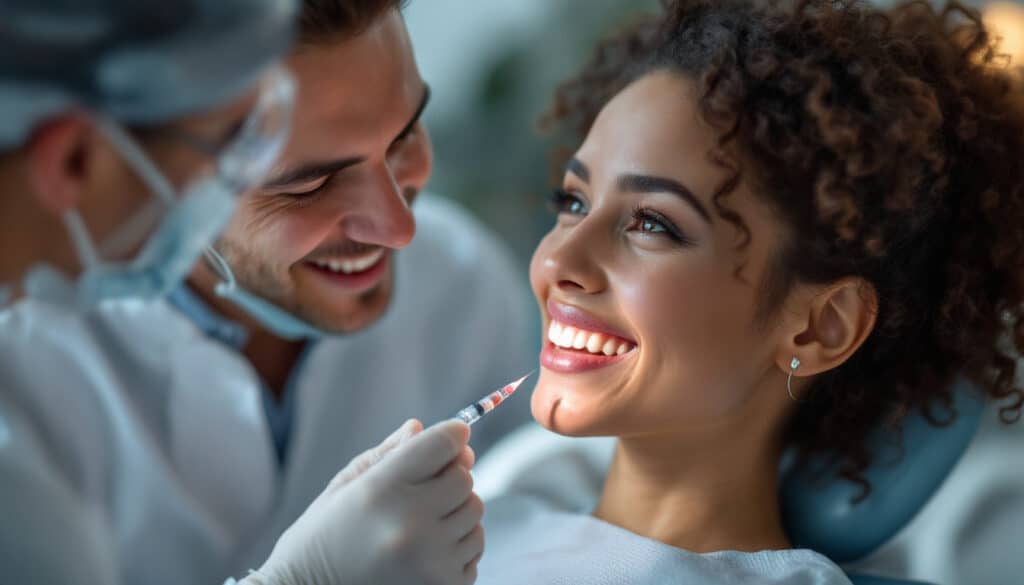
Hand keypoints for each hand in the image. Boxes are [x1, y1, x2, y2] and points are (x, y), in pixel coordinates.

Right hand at [244, 419, 483, 584]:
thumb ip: (386, 453)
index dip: (454, 434)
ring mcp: (430, 559)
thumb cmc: (323, 538)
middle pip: (465, 478)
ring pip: (475, 513)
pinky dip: (457, 545)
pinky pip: (475, 549)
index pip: (443, 444)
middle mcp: (409, 524)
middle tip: (425, 489)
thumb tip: (420, 428)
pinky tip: (425, 552)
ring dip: (456, 512)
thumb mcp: (344, 487)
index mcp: (382, 490)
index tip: (454, 436)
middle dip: (451, 476)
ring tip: (420, 525)